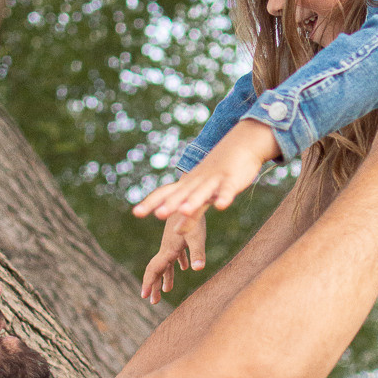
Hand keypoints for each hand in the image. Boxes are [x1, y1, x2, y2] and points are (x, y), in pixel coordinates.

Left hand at [134, 119, 279, 224]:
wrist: (241, 145)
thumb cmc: (219, 174)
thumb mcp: (203, 196)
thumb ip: (191, 216)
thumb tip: (176, 231)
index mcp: (187, 185)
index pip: (165, 193)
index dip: (151, 202)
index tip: (136, 213)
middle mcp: (197, 182)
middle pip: (181, 194)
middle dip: (170, 204)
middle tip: (158, 214)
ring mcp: (213, 180)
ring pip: (202, 192)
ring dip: (193, 201)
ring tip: (183, 210)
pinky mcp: (231, 180)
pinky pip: (226, 190)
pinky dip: (224, 197)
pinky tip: (221, 206)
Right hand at [141, 212, 207, 304]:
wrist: (189, 194)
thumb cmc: (192, 215)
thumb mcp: (196, 236)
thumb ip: (197, 253)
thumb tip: (198, 269)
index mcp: (168, 250)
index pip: (154, 269)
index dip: (148, 283)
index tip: (144, 297)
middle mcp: (167, 247)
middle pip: (157, 269)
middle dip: (154, 285)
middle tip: (153, 301)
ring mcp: (172, 242)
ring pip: (166, 262)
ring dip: (166, 276)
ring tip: (167, 290)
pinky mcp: (179, 236)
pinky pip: (176, 254)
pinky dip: (177, 264)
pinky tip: (184, 267)